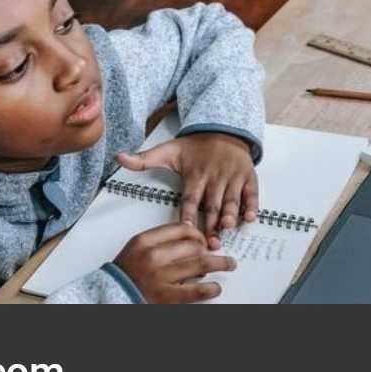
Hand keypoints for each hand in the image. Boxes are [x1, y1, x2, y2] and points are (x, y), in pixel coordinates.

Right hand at [114, 223, 235, 303]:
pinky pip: (195, 290)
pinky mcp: (166, 297)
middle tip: (215, 253)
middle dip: (208, 249)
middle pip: (193, 245)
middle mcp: (153, 256)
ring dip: (220, 263)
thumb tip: (192, 238)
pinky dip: (210, 288)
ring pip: (199, 264)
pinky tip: (216, 287)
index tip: (203, 239)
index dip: (198, 233)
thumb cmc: (126, 273)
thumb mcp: (138, 248)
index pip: (181, 229)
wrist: (111, 295)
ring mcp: (161, 277)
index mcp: (145, 241)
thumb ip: (160, 240)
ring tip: (229, 264)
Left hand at [117, 132, 258, 245]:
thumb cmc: (194, 147)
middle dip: (211, 223)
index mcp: (194, 175)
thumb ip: (144, 159)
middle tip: (210, 242)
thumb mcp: (167, 150)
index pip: (190, 198)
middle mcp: (214, 177)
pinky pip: (251, 192)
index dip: (188, 214)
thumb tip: (118, 157)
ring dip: (230, 213)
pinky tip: (249, 217)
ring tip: (227, 227)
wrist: (221, 129)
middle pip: (211, 204)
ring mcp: (232, 177)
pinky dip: (251, 204)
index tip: (185, 228)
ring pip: (231, 199)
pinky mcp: (247, 176)